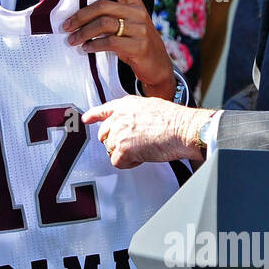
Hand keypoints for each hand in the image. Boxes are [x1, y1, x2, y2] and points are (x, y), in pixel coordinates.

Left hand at [64, 0, 175, 99]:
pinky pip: (110, 42)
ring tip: (72, 40)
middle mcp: (138, 12)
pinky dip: (94, 45)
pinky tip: (86, 48)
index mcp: (135, 3)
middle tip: (66, 26)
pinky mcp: (139, 46)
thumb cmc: (135, 44)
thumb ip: (111, 16)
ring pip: (104, 24)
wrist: (158, 67)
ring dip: (83, 32)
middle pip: (103, 6)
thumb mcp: (127, 25)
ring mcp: (140, 29)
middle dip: (80, 15)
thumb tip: (76, 15)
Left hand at [82, 96, 208, 166]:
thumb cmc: (174, 121)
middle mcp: (119, 117)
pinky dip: (129, 163)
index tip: (86, 119)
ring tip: (144, 149)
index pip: (104, 110)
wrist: (182, 129)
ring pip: (111, 150)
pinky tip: (141, 157)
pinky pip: (117, 162)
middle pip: (104, 135)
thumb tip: (133, 125)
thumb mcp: (150, 107)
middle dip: (116, 142)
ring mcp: (119, 132)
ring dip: (126, 154)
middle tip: (133, 146)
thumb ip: (136, 114)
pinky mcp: (122, 148)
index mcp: (126, 105)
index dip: (93, 116)